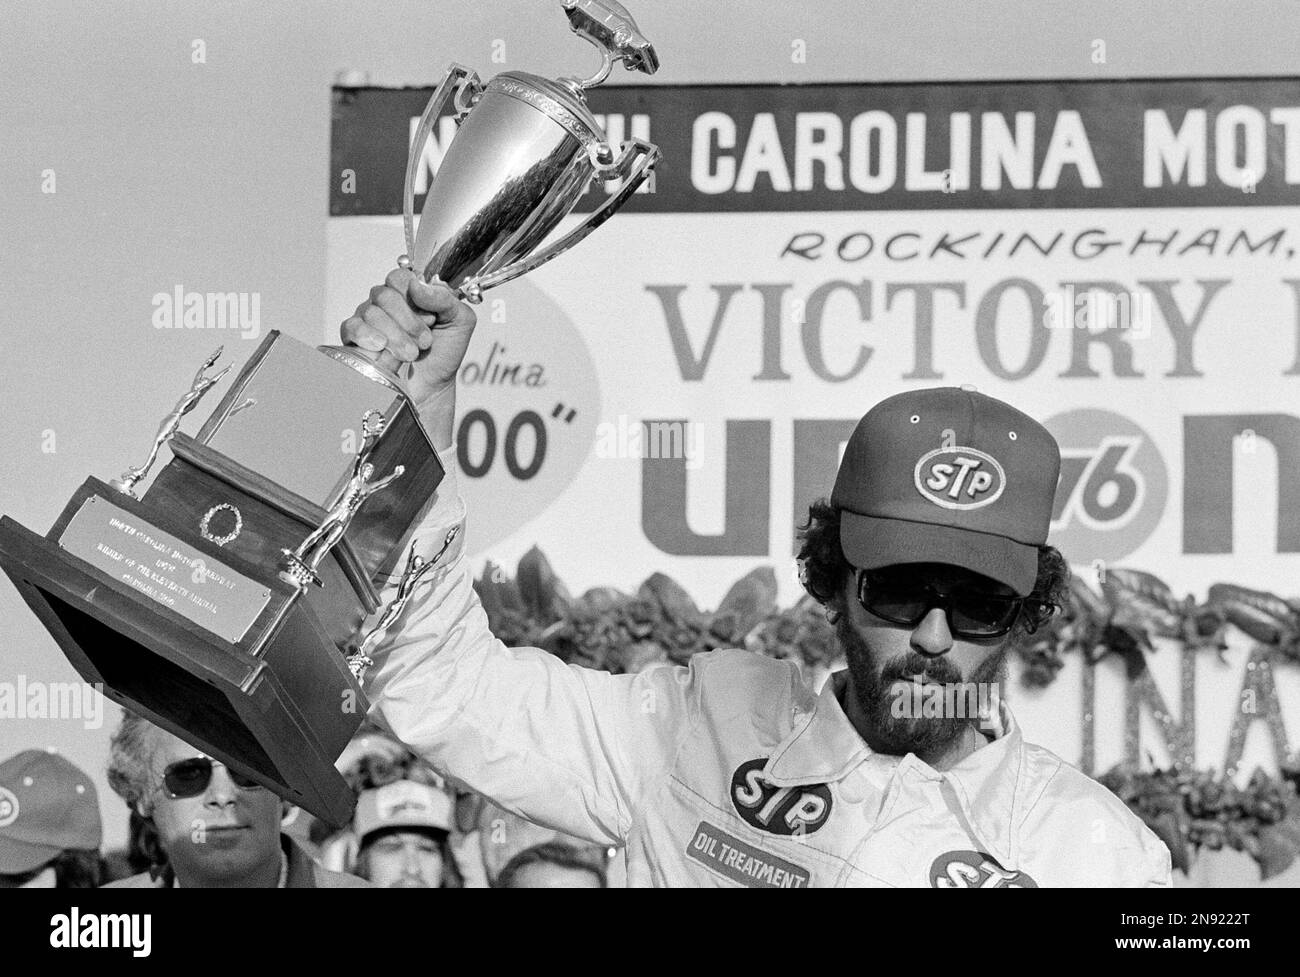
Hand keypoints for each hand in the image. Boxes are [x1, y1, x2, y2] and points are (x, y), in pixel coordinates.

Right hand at [341, 267, 476, 448]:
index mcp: (411, 293)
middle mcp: (387, 303)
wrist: (432, 387)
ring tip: (411, 354)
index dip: (414, 296)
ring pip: (370, 312)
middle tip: (424, 341)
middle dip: (407, 321)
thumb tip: (416, 284)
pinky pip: (351, 327)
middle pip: (384, 294)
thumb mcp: (460, 322)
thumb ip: (444, 299)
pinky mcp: (355, 339)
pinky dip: (367, 336)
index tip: (431, 318)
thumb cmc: (444, 353)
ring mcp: (369, 319)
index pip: (400, 277)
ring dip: (394, 335)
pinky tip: (381, 347)